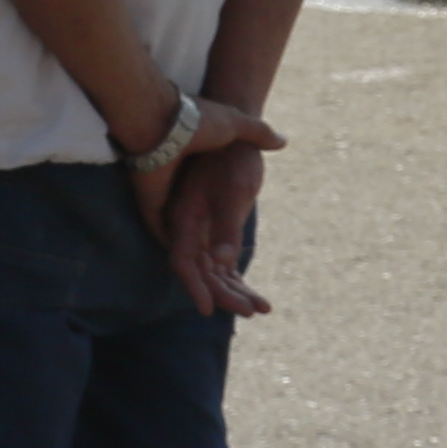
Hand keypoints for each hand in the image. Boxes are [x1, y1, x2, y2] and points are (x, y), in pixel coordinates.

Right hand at [158, 137, 273, 320]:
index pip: (183, 261)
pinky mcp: (218, 228)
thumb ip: (226, 227)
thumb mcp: (233, 191)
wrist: (239, 136)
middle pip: (201, 270)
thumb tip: (221, 262)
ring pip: (214, 270)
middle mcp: (189, 227)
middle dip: (224, 293)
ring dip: (235, 290)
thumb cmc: (233, 160)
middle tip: (251, 311)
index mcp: (185, 218)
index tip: (208, 309)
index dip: (194, 286)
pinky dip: (239, 280)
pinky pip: (225, 262)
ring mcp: (203, 229)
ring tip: (263, 309)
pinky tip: (259, 298)